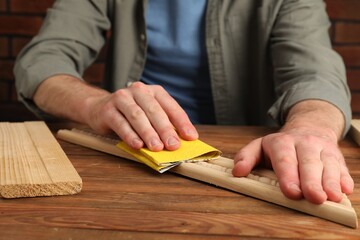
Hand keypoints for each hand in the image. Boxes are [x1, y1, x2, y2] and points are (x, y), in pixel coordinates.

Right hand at [85, 82, 197, 150]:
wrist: (97, 107)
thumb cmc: (129, 114)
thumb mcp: (148, 114)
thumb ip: (162, 125)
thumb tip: (179, 142)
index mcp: (154, 91)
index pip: (171, 106)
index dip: (182, 122)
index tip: (191, 137)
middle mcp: (139, 91)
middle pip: (154, 110)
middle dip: (165, 129)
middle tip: (173, 145)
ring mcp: (122, 99)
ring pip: (137, 116)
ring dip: (148, 133)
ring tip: (157, 147)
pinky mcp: (107, 110)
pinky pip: (120, 123)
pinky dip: (130, 135)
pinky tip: (137, 145)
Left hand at [232, 126, 353, 203]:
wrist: (309, 128)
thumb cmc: (281, 145)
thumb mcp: (259, 146)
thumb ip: (246, 157)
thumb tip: (237, 171)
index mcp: (282, 142)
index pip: (285, 159)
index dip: (289, 176)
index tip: (292, 192)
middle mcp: (304, 144)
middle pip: (309, 163)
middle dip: (311, 181)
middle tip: (314, 198)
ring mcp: (323, 149)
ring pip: (328, 165)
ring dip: (330, 181)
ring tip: (331, 196)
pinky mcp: (337, 157)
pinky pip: (342, 167)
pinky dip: (344, 178)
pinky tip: (344, 189)